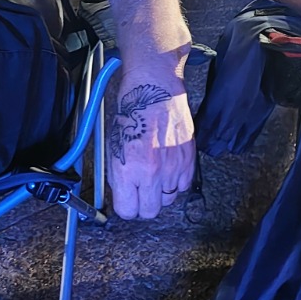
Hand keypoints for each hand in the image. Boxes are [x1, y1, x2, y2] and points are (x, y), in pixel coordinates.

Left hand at [107, 78, 194, 218]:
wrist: (155, 88)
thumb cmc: (131, 110)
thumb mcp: (112, 145)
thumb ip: (118, 174)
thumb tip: (122, 194)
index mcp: (127, 169)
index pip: (127, 210)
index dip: (126, 207)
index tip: (126, 201)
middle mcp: (151, 172)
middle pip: (150, 212)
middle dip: (143, 205)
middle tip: (140, 192)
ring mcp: (172, 167)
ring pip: (168, 200)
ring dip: (161, 191)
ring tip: (155, 172)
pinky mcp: (188, 160)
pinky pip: (183, 186)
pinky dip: (176, 180)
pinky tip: (168, 165)